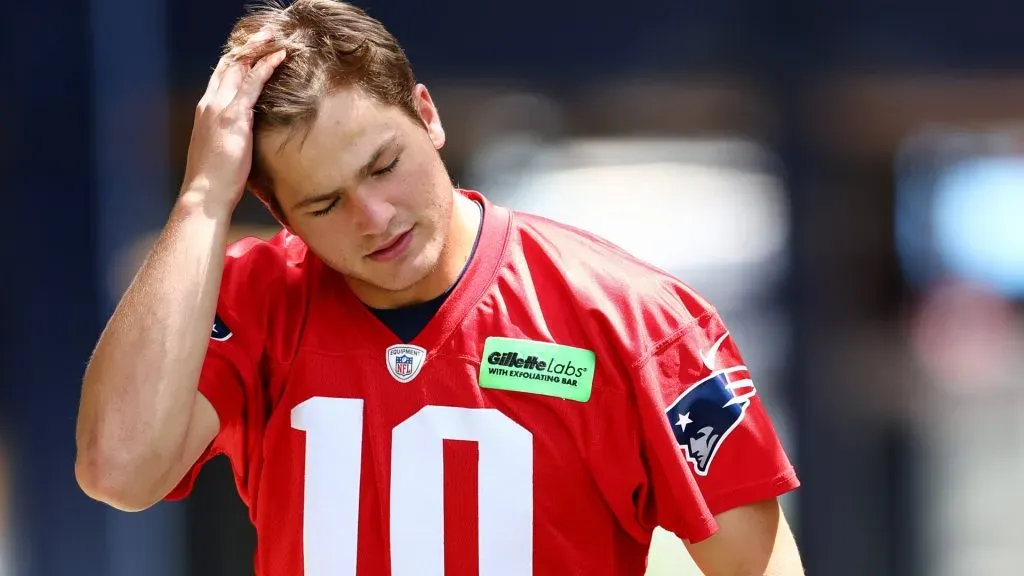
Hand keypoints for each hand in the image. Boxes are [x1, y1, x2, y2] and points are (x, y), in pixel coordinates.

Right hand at [180, 31, 285, 214]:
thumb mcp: (221, 150)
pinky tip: (279, 56)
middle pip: (227, 65)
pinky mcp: (234, 116)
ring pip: (239, 67)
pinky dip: (266, 66)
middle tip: (263, 33)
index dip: (235, 60)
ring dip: (257, 48)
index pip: (220, 76)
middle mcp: (209, 103)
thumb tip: (243, 136)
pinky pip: (252, 83)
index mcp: (205, 111)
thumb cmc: (215, 180)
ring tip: (274, 36)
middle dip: (245, 47)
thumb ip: (230, 135)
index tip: (250, 49)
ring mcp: (220, 107)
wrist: (204, 194)